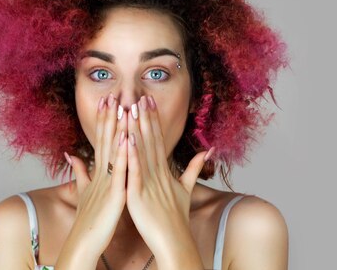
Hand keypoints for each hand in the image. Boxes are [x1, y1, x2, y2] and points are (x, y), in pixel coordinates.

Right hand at [63, 93, 127, 256]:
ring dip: (116, 128)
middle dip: (109, 117)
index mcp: (98, 172)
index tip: (107, 100)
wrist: (84, 243)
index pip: (102, 141)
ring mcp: (107, 182)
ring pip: (112, 150)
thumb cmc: (89, 219)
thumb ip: (79, 172)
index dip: (104, 121)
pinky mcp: (114, 194)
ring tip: (121, 107)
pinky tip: (126, 137)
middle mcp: (101, 173)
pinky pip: (119, 170)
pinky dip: (122, 153)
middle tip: (113, 95)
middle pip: (105, 140)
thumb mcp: (84, 191)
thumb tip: (71, 155)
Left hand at [125, 95, 214, 260]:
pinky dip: (131, 156)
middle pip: (150, 140)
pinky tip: (127, 139)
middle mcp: (157, 173)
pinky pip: (135, 172)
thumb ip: (194, 168)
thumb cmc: (177, 218)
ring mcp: (149, 183)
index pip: (158, 140)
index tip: (148, 101)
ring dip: (136, 129)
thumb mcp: (186, 189)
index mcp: (165, 171)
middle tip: (139, 96)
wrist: (174, 241)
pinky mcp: (139, 195)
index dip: (153, 120)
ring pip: (142, 151)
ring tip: (130, 109)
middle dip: (144, 118)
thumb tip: (208, 150)